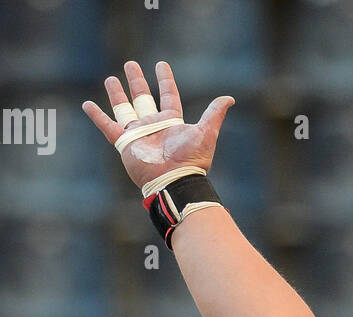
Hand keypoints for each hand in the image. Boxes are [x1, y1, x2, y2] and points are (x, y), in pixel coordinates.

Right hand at [82, 59, 233, 189]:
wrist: (174, 180)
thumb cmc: (191, 160)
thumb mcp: (206, 133)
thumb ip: (214, 114)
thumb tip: (229, 98)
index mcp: (172, 122)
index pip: (168, 95)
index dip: (165, 80)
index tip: (161, 65)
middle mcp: (154, 126)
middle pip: (143, 98)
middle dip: (137, 82)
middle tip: (130, 64)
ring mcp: (138, 134)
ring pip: (124, 108)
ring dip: (117, 94)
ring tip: (111, 79)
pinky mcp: (125, 143)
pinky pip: (107, 126)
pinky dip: (97, 116)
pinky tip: (88, 104)